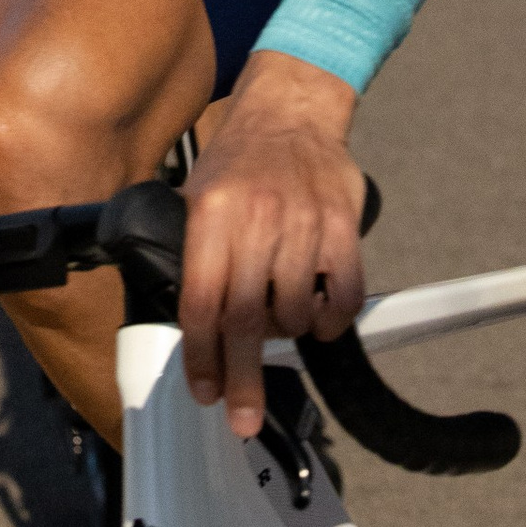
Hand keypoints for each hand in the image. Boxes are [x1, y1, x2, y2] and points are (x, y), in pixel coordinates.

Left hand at [177, 53, 365, 439]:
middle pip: (246, 319)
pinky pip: (341, 295)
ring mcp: (302, 221)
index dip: (201, 355)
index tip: (204, 392)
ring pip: (294, 312)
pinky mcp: (341, 224)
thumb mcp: (195, 193)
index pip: (200, 301)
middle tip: (242, 419)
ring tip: (280, 325)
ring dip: (287, 335)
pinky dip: (331, 320)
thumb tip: (184, 319)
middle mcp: (255, 218)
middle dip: (242, 378)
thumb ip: (191, 252)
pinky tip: (319, 317)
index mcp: (210, 213)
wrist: (291, 107)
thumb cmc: (239, 157)